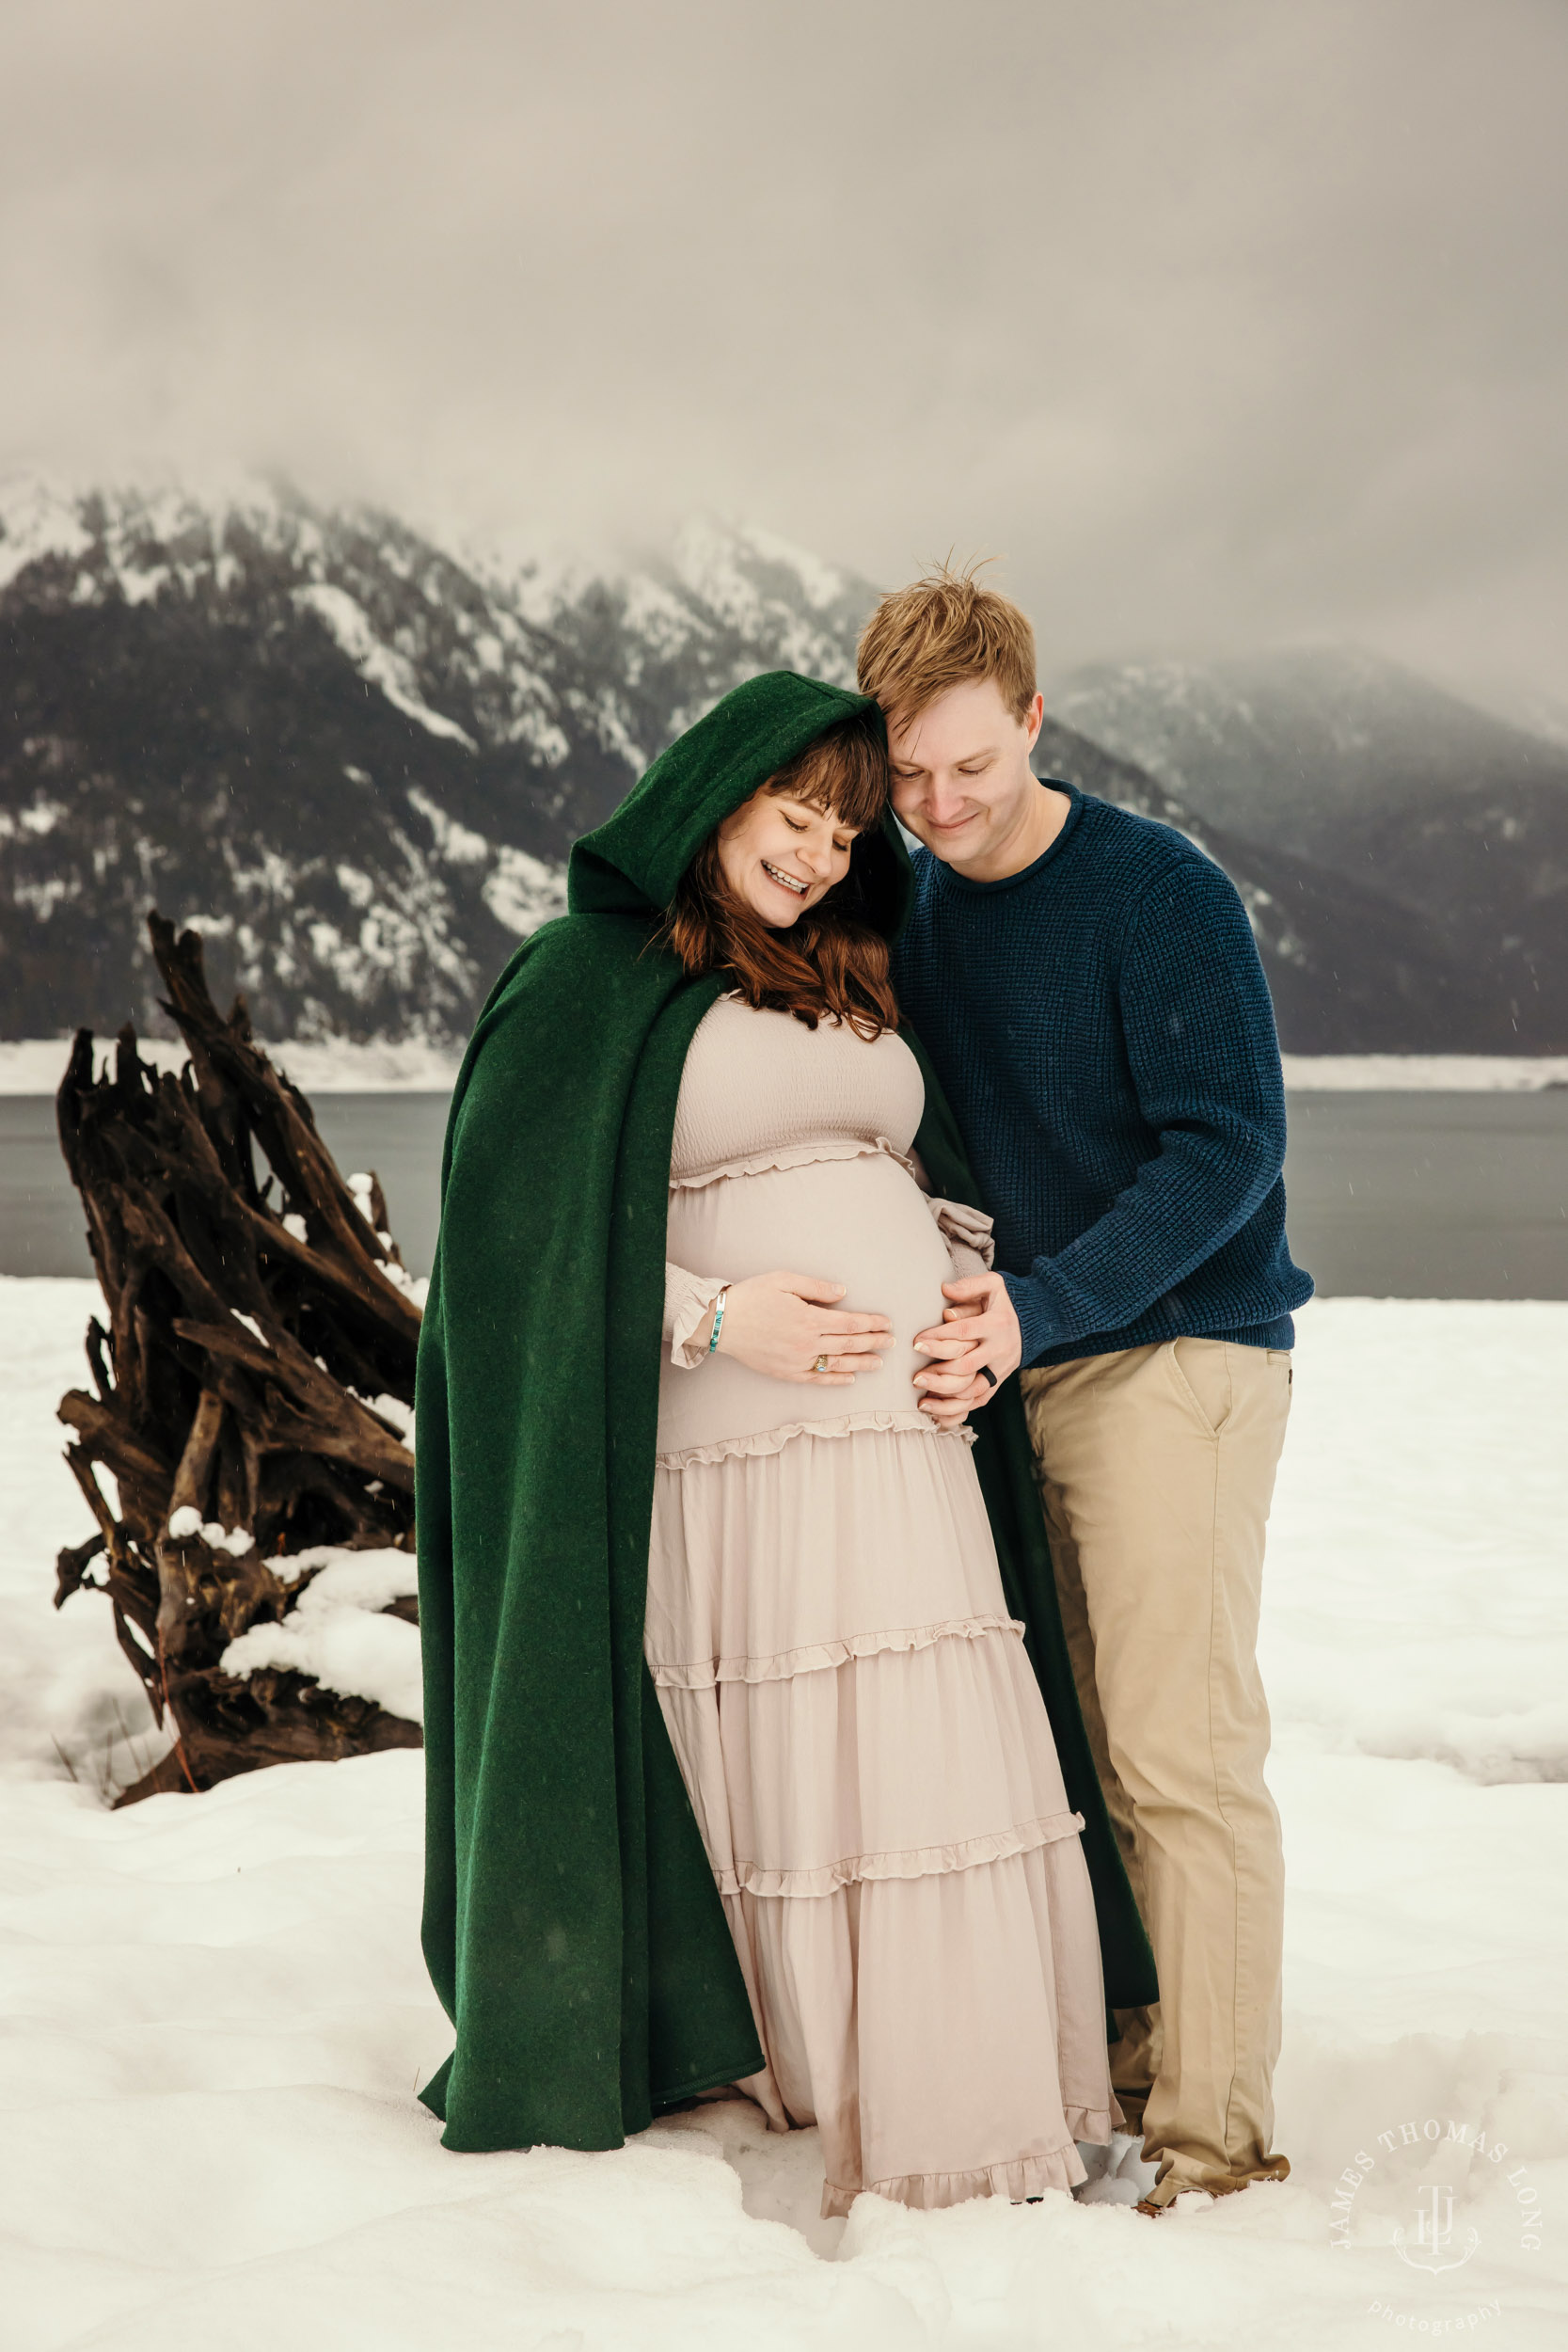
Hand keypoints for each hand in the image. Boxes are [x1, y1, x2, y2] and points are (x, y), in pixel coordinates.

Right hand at [712, 1272, 891, 1386]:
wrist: (721, 1322)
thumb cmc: (752, 1296)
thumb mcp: (784, 1280)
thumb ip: (817, 1287)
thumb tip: (843, 1293)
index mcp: (809, 1319)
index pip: (850, 1324)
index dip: (871, 1324)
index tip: (886, 1323)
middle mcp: (807, 1344)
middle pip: (849, 1345)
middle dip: (874, 1342)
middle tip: (892, 1341)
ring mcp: (797, 1361)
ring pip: (837, 1364)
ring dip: (862, 1363)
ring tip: (879, 1362)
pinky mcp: (786, 1373)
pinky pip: (817, 1378)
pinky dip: (835, 1379)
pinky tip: (850, 1378)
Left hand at [912, 1273, 1021, 1422]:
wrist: (1037, 1320)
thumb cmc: (1006, 1301)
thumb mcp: (993, 1285)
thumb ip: (969, 1286)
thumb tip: (944, 1289)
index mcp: (996, 1324)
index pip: (964, 1333)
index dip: (939, 1338)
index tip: (916, 1343)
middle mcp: (1000, 1349)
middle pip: (966, 1366)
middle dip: (938, 1373)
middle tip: (915, 1377)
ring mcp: (1001, 1368)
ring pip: (972, 1390)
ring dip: (946, 1397)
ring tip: (922, 1399)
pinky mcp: (999, 1381)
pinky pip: (980, 1401)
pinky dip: (958, 1410)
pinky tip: (937, 1413)